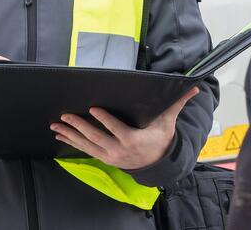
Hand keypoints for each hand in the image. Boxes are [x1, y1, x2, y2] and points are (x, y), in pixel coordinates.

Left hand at [51, 87, 198, 169]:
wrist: (157, 163)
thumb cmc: (161, 138)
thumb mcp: (168, 122)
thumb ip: (177, 104)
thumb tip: (193, 87)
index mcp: (133, 140)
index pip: (116, 128)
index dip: (104, 120)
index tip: (93, 109)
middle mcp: (119, 150)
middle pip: (96, 137)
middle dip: (79, 126)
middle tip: (66, 115)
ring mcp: (109, 156)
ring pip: (87, 144)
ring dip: (70, 134)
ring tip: (56, 125)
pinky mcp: (104, 157)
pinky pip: (85, 150)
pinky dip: (72, 143)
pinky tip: (60, 136)